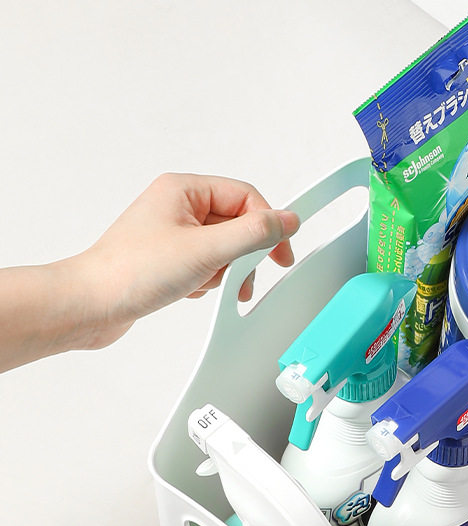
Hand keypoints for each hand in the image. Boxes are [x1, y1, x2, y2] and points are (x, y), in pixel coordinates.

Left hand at [76, 173, 299, 346]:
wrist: (92, 305)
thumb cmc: (134, 272)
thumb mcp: (206, 251)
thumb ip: (253, 233)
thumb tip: (287, 220)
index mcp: (184, 190)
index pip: (245, 197)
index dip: (268, 225)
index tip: (281, 254)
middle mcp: (178, 207)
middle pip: (237, 223)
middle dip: (243, 254)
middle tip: (245, 277)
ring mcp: (173, 234)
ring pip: (224, 247)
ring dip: (224, 272)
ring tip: (209, 285)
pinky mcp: (169, 259)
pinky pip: (207, 265)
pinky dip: (208, 281)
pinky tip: (191, 290)